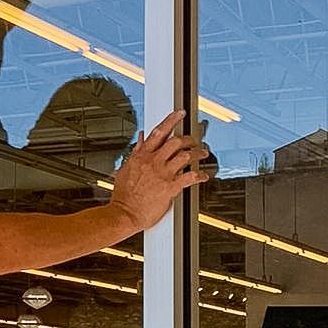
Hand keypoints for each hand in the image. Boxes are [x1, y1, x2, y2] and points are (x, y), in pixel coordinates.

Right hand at [111, 113, 212, 230]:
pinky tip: (203, 175)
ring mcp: (162, 174)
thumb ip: (135, 153)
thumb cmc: (123, 195)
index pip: (158, 132)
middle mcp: (153, 162)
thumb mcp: (125, 169)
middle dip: (188, 139)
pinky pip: (190, 177)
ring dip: (198, 153)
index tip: (179, 114)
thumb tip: (140, 140)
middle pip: (176, 142)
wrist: (124, 213)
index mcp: (141, 156)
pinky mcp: (170, 187)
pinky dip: (200, 175)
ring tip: (203, 153)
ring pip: (186, 156)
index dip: (171, 120)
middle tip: (194, 139)